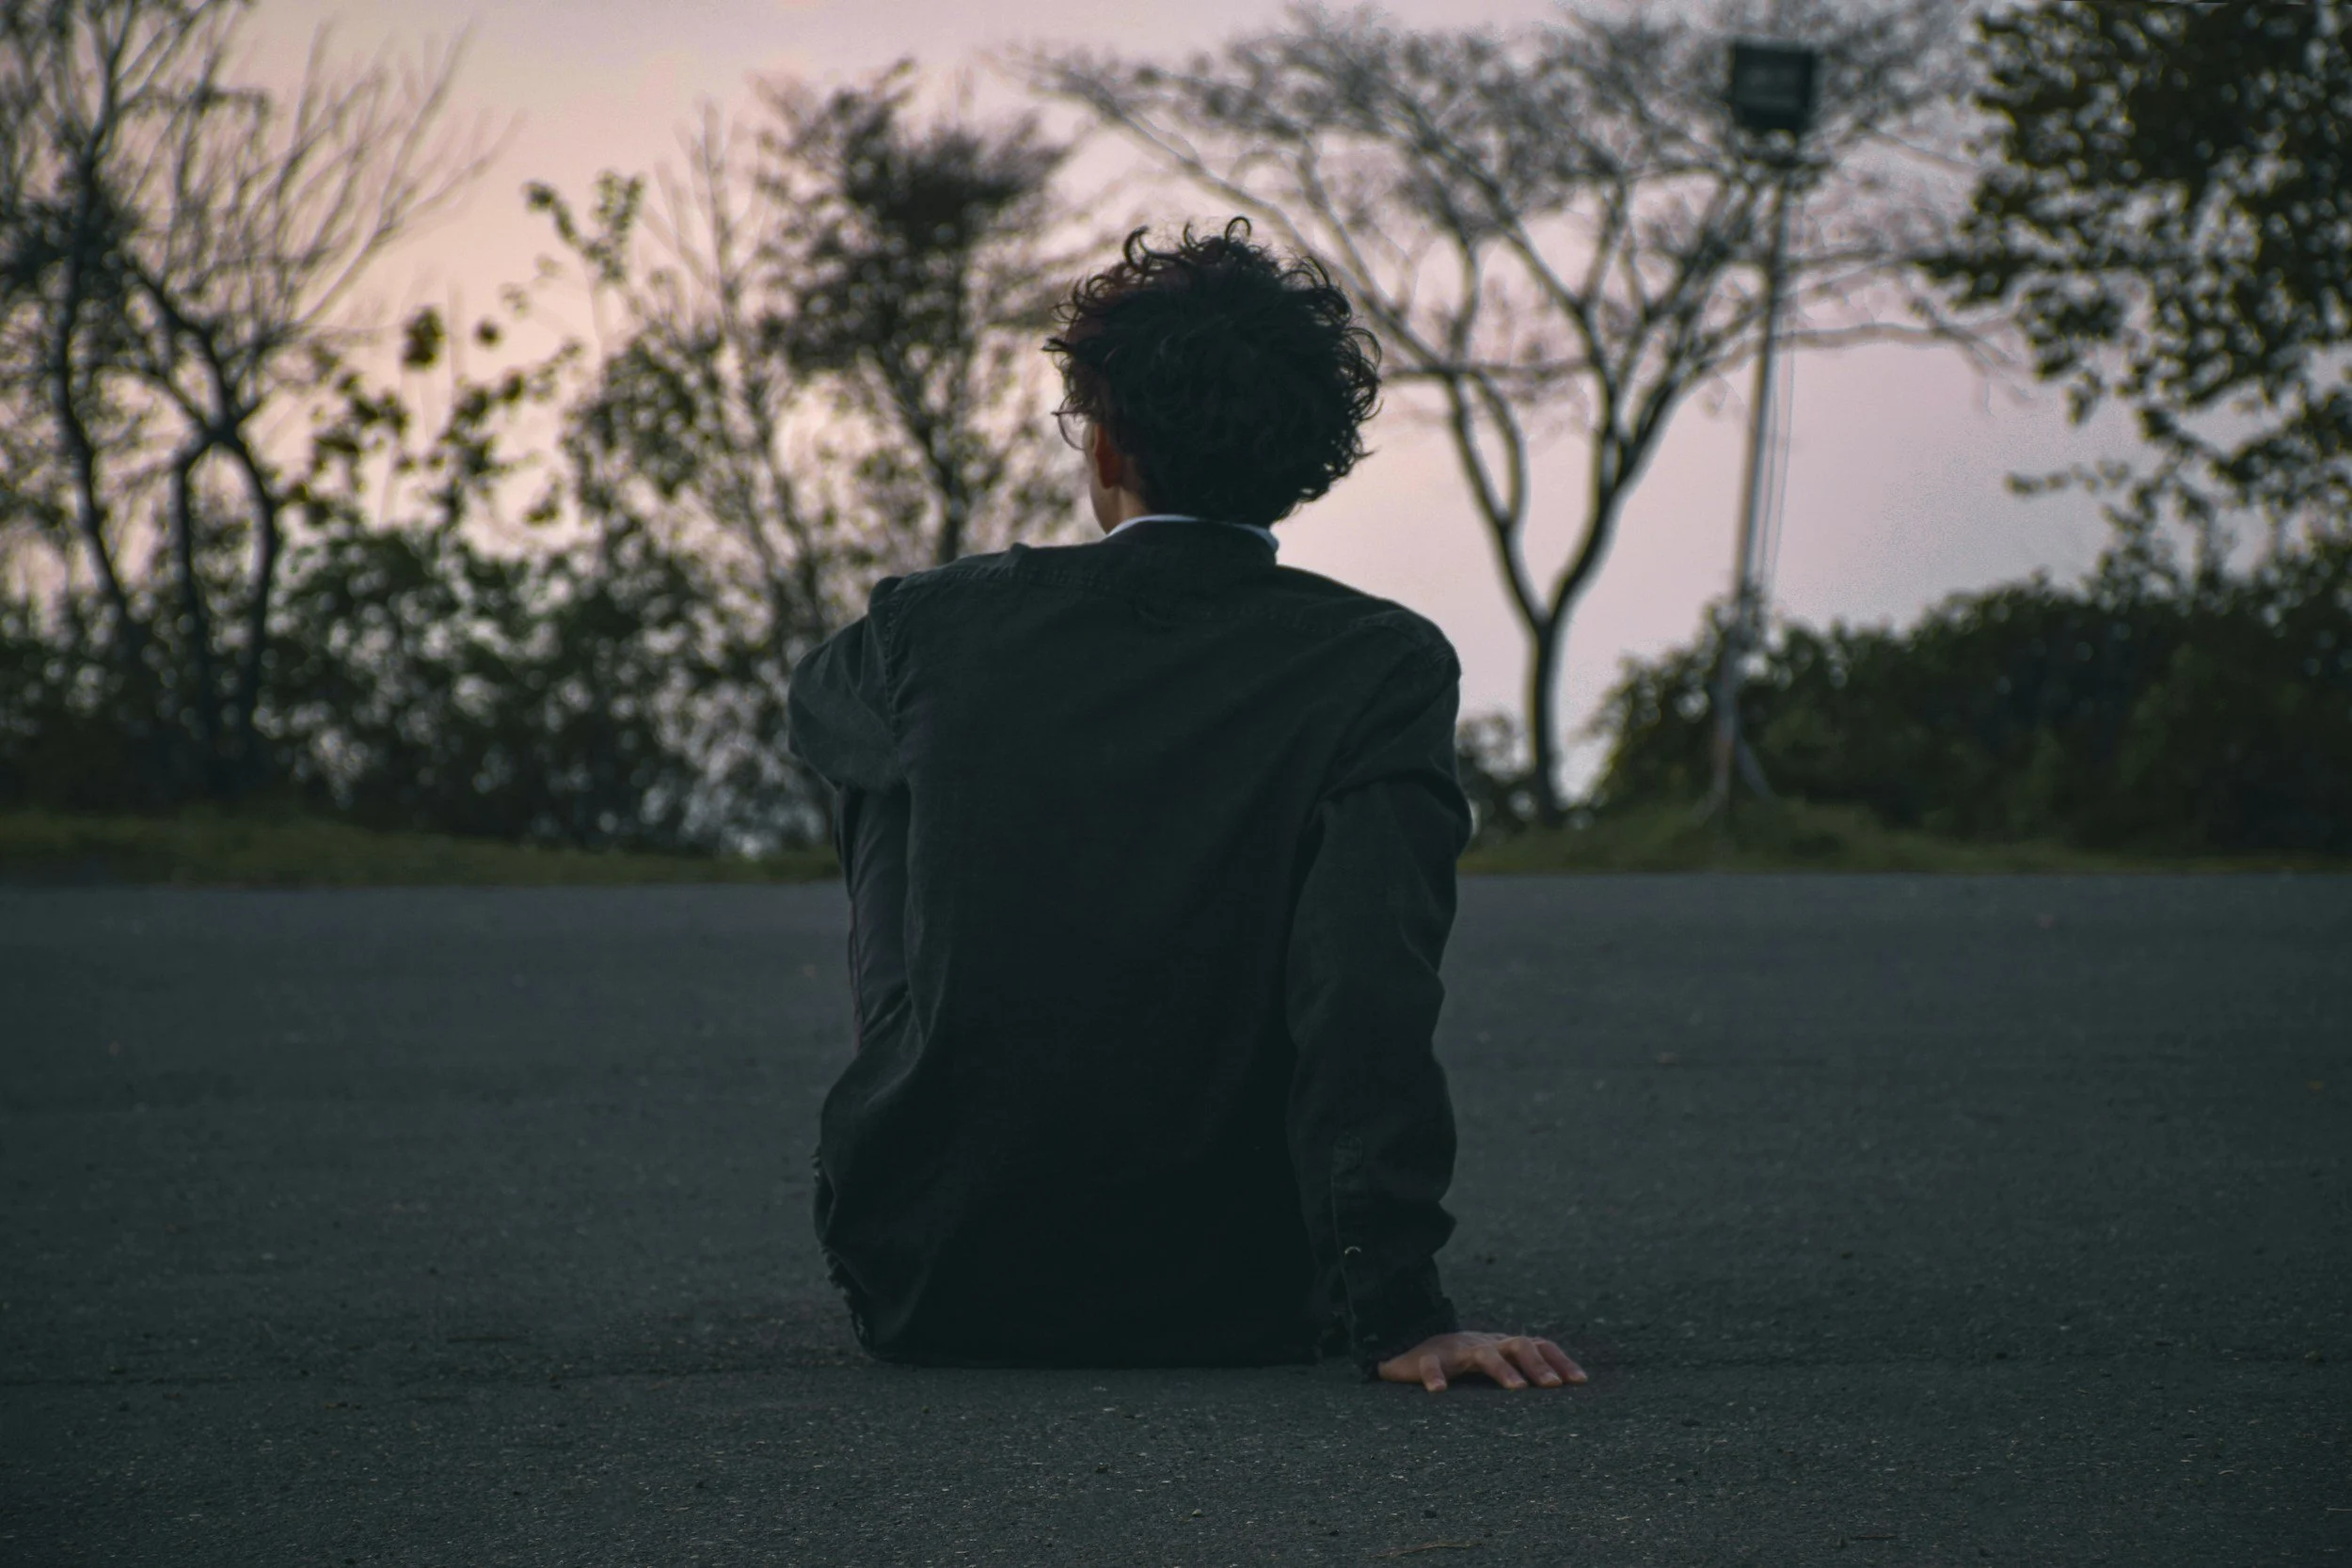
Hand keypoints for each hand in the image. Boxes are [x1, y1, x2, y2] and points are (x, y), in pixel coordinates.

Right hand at [1377, 1330, 1586, 1391]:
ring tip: (1516, 1388)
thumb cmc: (1468, 1362)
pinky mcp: (1428, 1359)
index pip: (1540, 1346)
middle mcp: (1487, 1346)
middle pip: (1519, 1346)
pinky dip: (1435, 1375)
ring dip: (1503, 1370)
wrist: (1418, 1346)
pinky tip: (1438, 1390)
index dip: (1561, 1361)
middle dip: (1538, 1365)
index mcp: (1505, 1347)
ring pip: (1485, 1355)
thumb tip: (1571, 1392)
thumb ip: (1527, 1373)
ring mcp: (1459, 1351)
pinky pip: (1431, 1364)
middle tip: (1553, 1386)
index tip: (1580, 1381)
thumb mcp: (1500, 1363)